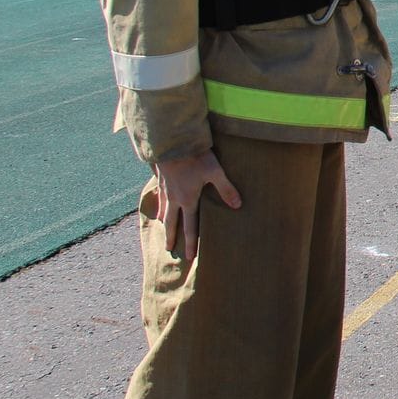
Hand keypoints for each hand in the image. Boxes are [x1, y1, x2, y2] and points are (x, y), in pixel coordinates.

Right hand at [151, 150, 241, 265]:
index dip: (191, 242)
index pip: (190, 226)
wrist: (172, 142)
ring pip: (163, 209)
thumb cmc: (195, 157)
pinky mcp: (161, 178)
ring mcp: (165, 189)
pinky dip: (159, 204)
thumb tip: (238, 206)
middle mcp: (174, 198)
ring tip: (162, 227)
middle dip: (171, 237)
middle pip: (172, 222)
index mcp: (187, 200)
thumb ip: (226, 189)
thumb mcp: (215, 172)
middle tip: (169, 249)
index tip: (190, 256)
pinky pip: (159, 196)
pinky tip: (159, 203)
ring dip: (163, 221)